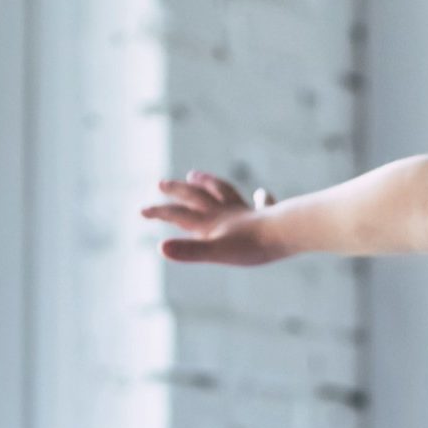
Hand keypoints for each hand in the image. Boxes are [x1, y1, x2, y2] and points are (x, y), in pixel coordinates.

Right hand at [142, 172, 288, 265]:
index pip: (179, 214)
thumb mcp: (216, 251)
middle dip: (177, 191)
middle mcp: (226, 212)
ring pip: (223, 192)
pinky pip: (262, 205)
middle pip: (197, 196)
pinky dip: (260, 199)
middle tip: (161, 183)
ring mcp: (247, 212)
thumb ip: (189, 250)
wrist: (287, 231)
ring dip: (208, 184)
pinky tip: (262, 193)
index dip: (159, 212)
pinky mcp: (269, 217)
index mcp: (211, 222)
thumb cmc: (252, 245)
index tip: (141, 211)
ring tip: (196, 176)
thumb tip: (160, 248)